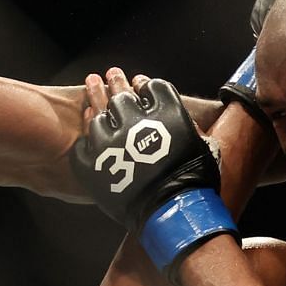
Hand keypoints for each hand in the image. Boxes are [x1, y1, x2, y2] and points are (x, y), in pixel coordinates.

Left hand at [74, 70, 236, 273]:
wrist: (173, 211)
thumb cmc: (194, 180)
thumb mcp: (202, 144)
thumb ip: (187, 125)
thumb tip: (185, 118)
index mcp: (165, 111)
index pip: (151, 87)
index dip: (144, 84)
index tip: (139, 83)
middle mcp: (135, 120)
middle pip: (120, 93)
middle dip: (116, 81)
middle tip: (111, 74)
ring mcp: (110, 141)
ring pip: (98, 115)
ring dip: (96, 102)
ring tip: (92, 89)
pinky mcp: (94, 163)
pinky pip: (83, 143)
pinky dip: (85, 134)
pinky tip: (87, 126)